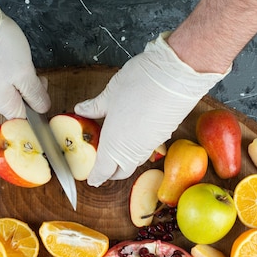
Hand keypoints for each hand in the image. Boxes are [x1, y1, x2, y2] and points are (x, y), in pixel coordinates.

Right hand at [0, 0, 48, 118]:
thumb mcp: (25, 73)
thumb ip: (35, 94)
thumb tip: (43, 109)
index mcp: (1, 103)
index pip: (24, 117)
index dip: (37, 104)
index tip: (42, 88)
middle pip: (16, 102)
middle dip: (29, 88)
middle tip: (33, 71)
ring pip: (7, 88)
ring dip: (18, 77)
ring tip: (19, 60)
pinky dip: (7, 69)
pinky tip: (8, 56)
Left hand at [75, 32, 229, 186]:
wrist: (175, 77)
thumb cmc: (139, 84)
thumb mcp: (110, 94)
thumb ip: (95, 107)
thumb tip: (81, 109)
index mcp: (114, 144)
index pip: (103, 170)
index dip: (96, 176)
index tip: (91, 180)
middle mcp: (132, 151)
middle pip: (121, 171)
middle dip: (111, 173)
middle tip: (103, 168)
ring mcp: (150, 145)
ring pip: (135, 161)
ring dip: (125, 161)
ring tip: (116, 151)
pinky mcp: (164, 136)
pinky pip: (147, 150)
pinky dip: (138, 149)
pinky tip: (134, 136)